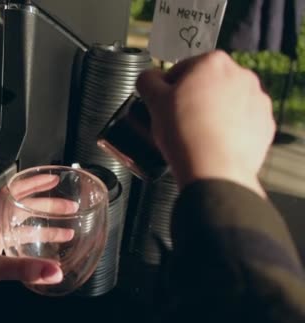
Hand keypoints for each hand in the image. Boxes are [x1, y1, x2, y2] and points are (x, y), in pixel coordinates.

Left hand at [0, 174, 76, 303]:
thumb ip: (21, 269)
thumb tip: (54, 271)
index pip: (13, 191)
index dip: (33, 183)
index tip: (52, 179)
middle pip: (23, 208)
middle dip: (47, 206)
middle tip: (70, 206)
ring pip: (22, 227)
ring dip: (44, 227)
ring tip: (67, 231)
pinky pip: (17, 244)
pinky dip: (33, 246)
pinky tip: (45, 255)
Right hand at [137, 51, 274, 197]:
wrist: (214, 170)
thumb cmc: (185, 133)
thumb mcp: (154, 102)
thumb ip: (147, 81)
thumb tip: (149, 78)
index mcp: (212, 62)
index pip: (182, 69)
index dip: (168, 89)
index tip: (164, 104)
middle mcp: (241, 75)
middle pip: (207, 83)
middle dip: (194, 98)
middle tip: (179, 120)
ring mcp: (257, 99)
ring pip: (226, 102)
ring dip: (212, 113)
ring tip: (196, 133)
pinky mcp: (264, 123)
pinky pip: (242, 121)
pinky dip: (229, 128)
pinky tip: (213, 142)